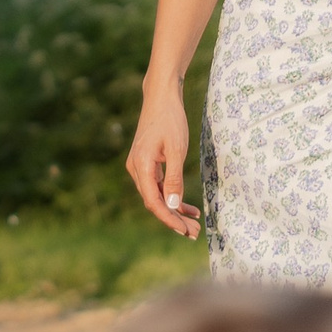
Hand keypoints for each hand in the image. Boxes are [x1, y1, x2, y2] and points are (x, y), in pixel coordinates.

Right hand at [125, 82, 200, 237]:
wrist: (161, 97)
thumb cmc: (170, 119)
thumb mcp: (176, 149)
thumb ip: (174, 178)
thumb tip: (174, 205)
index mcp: (140, 166)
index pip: (153, 202)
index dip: (169, 219)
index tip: (185, 231)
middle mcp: (136, 170)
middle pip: (154, 203)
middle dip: (174, 220)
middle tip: (195, 234)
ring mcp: (141, 168)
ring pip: (157, 197)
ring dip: (175, 211)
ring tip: (194, 224)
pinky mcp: (148, 165)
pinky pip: (159, 187)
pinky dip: (173, 197)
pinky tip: (188, 208)